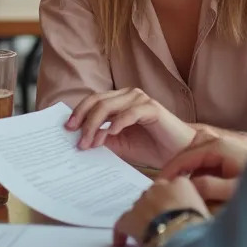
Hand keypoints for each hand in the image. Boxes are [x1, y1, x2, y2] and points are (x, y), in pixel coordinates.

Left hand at [66, 88, 196, 168]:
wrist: (179, 151)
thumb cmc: (150, 146)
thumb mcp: (120, 145)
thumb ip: (102, 139)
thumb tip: (79, 140)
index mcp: (119, 101)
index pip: (93, 101)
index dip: (78, 113)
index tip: (66, 129)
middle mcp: (128, 95)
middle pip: (97, 101)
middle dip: (83, 119)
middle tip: (74, 137)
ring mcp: (140, 99)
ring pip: (109, 106)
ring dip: (95, 125)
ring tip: (89, 143)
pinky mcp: (152, 108)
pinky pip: (129, 113)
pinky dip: (117, 124)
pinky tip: (110, 135)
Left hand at [112, 177, 208, 246]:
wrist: (183, 238)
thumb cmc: (201, 228)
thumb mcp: (207, 214)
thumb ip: (197, 211)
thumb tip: (199, 220)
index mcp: (182, 184)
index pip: (174, 188)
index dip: (173, 201)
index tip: (174, 211)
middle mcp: (160, 188)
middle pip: (154, 195)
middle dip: (156, 207)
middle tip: (160, 223)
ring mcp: (143, 201)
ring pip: (139, 207)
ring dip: (142, 218)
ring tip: (146, 233)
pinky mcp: (130, 218)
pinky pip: (121, 224)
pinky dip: (121, 233)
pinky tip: (120, 242)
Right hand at [161, 130, 246, 202]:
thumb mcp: (234, 190)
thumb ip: (210, 187)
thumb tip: (187, 186)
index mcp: (217, 147)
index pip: (183, 157)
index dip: (168, 173)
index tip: (156, 188)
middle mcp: (218, 144)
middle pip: (186, 156)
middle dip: (173, 173)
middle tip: (159, 192)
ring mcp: (223, 150)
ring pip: (194, 161)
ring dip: (184, 176)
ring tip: (174, 194)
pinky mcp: (227, 158)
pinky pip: (204, 165)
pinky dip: (195, 176)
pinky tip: (193, 192)